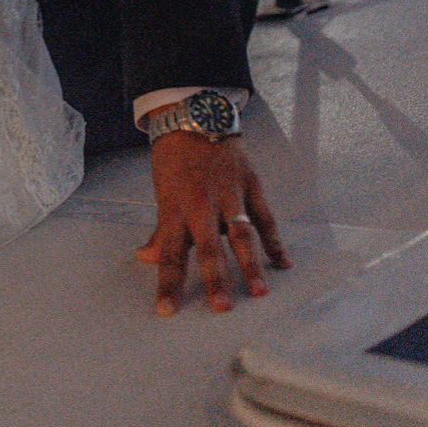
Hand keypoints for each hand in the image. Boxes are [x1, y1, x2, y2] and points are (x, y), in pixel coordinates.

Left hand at [136, 132, 289, 315]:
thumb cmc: (175, 160)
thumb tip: (144, 258)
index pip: (168, 253)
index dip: (167, 282)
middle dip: (215, 277)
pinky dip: (274, 240)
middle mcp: (201, 203)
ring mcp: (227, 193)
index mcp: (174, 208)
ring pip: (240, 233)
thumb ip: (160, 230)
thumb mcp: (162, 193)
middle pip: (207, 246)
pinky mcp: (249, 184)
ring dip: (250, 264)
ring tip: (259, 291)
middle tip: (222, 307)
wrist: (194, 116)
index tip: (166, 311)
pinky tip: (283, 262)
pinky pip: (265, 217)